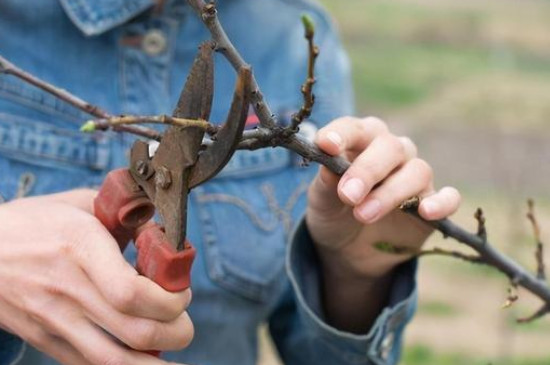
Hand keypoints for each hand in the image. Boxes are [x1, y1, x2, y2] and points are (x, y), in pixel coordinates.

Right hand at [0, 190, 192, 364]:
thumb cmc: (35, 223)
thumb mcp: (82, 204)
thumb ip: (128, 216)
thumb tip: (166, 235)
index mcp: (81, 247)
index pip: (132, 293)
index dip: (169, 301)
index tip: (181, 293)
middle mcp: (69, 289)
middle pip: (136, 333)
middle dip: (177, 332)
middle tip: (182, 319)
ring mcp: (55, 321)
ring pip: (114, 362)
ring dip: (156, 362)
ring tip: (172, 346)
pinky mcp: (47, 340)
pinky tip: (142, 355)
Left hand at [308, 116, 460, 278]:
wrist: (348, 250)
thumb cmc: (333, 212)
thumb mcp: (321, 201)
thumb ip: (326, 182)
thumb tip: (329, 161)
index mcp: (361, 141)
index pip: (354, 128)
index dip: (341, 134)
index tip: (326, 145)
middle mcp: (392, 152)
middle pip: (390, 147)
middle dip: (368, 170)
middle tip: (348, 195)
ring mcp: (414, 177)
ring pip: (417, 171)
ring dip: (391, 193)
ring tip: (363, 215)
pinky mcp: (433, 204)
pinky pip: (449, 198)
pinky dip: (442, 202)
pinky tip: (427, 212)